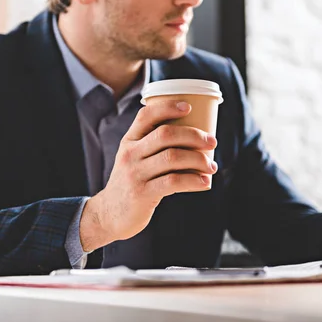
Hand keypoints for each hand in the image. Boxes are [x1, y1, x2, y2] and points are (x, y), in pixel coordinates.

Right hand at [79, 100, 217, 251]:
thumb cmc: (131, 184)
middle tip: (212, 142)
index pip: (146, 115)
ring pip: (172, 157)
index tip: (189, 107)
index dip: (168, 107)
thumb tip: (194, 138)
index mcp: (129, 141)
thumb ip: (152, 147)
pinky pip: (173, 182)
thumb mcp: (133, 160)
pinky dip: (193, 181)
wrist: (109, 214)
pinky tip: (205, 183)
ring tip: (212, 166)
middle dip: (194, 135)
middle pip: (166, 134)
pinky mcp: (142, 193)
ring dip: (198, 159)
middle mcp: (130, 154)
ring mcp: (135, 173)